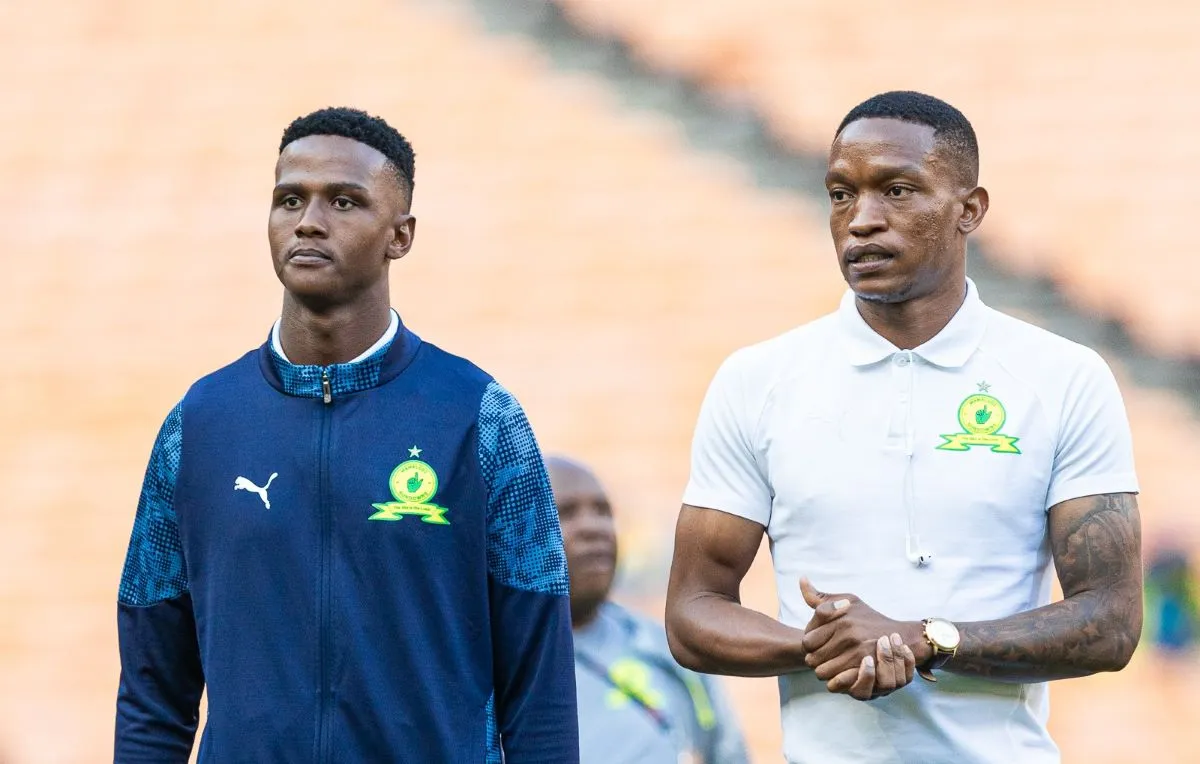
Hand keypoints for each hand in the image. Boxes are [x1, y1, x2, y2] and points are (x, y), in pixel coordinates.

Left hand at [799, 578, 922, 699]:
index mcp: (840, 618)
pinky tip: (841, 673)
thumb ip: (821, 598)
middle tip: (825, 657)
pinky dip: (835, 681)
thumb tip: (802, 579)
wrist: (901, 636)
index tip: (819, 644)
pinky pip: (836, 682)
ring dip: (825, 671)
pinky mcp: (866, 668)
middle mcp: (848, 634)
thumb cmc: (869, 618)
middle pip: (812, 658)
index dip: (809, 645)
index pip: (807, 640)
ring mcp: (858, 651)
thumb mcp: (848, 601)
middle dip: (815, 660)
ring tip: (833, 665)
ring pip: (822, 672)